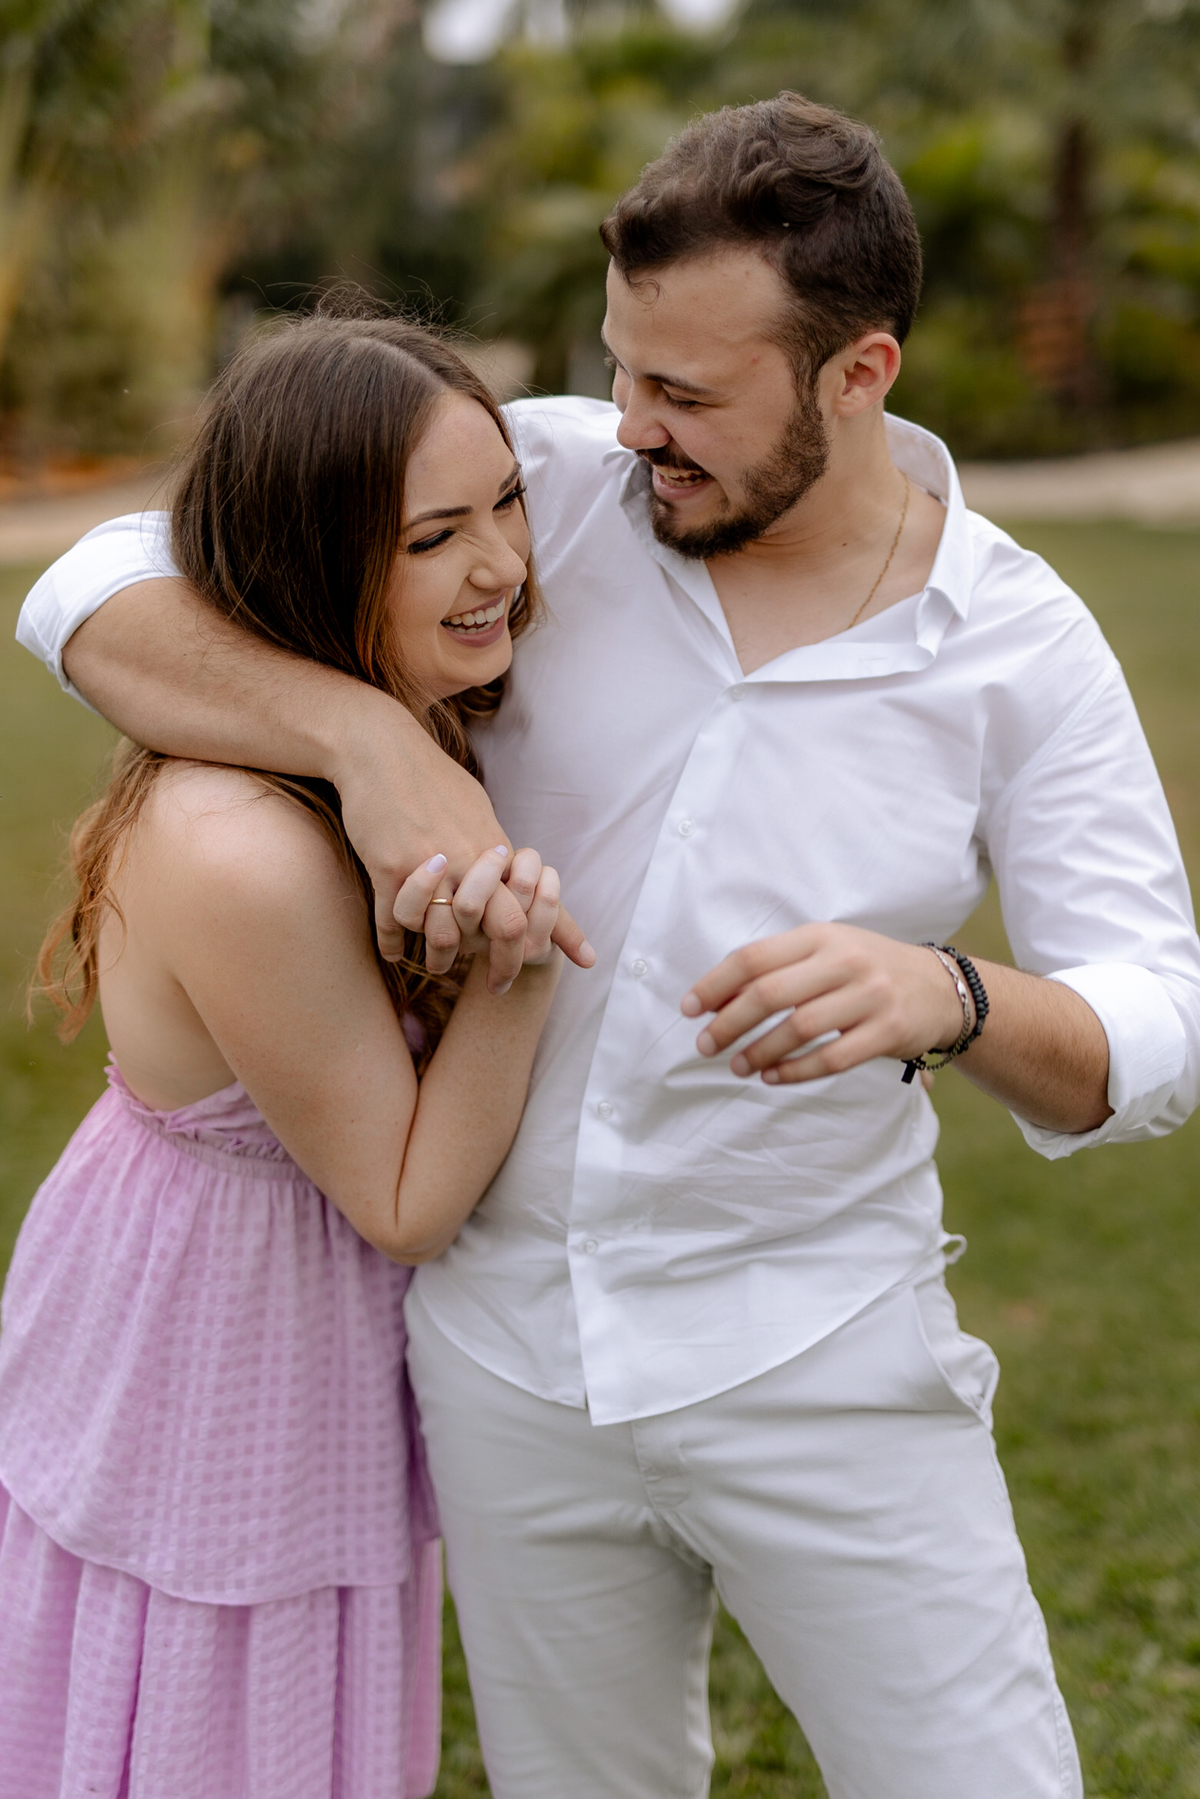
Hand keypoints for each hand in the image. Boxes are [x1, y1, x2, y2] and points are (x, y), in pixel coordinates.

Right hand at [332, 692, 591, 981]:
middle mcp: (468, 861)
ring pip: (442, 934)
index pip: (533, 902)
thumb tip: (510, 864)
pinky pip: (392, 921)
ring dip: (441, 959)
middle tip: (499, 985)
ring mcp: (428, 867)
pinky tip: (394, 953)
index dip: (548, 937)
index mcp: (493, 847)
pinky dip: (393, 943)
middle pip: (500, 927)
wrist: (380, 749)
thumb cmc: (429, 775)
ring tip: (437, 969)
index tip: (566, 963)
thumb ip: (493, 843)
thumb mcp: (475, 806)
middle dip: (504, 964)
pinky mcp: (387, 868)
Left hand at [681, 923, 964, 1084]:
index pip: (754, 957)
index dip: (715, 984)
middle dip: (728, 1024)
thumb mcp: (828, 952)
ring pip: (798, 1029)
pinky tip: (773, 1077)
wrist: (942, 988)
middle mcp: (845, 961)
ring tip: (737, 1066)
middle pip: (770, 994)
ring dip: (758, 1053)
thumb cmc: (868, 969)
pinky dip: (795, 1072)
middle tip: (706, 1045)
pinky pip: (831, 1059)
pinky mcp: (888, 1031)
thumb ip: (780, 968)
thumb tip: (718, 1000)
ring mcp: (870, 996)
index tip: (690, 1009)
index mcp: (821, 936)